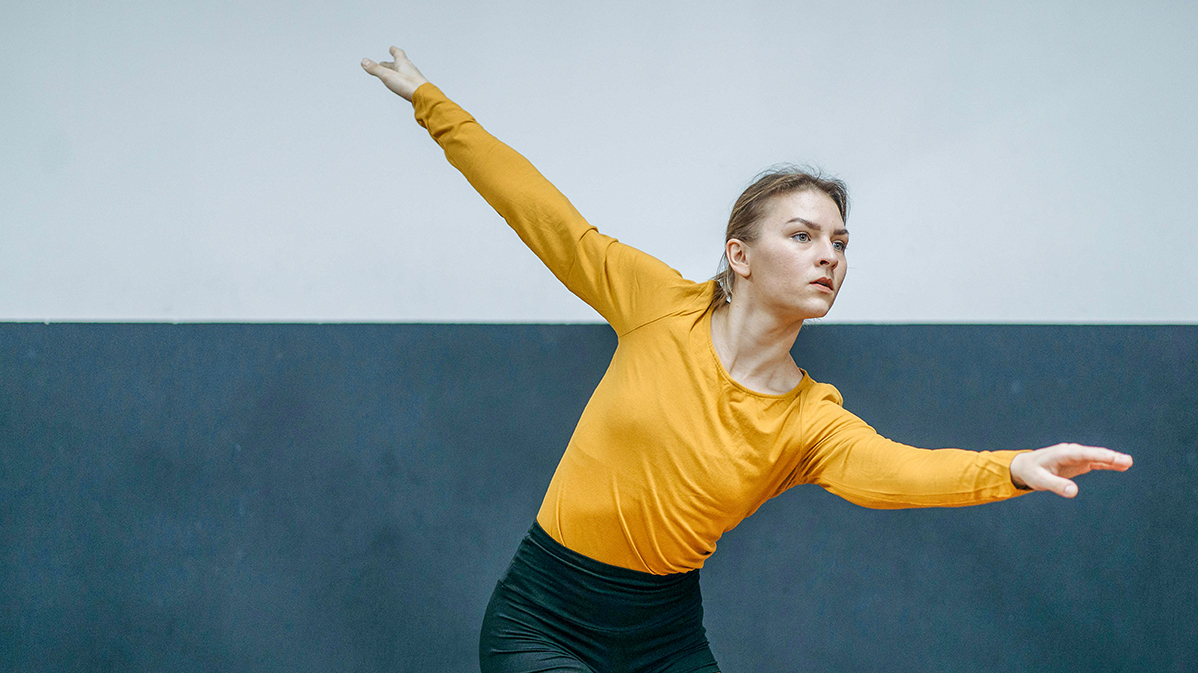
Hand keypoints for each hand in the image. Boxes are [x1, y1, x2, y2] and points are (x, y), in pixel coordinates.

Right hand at [361, 46, 429, 101]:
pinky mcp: (417, 88)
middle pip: (399, 64)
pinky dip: (403, 81)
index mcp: (403, 63)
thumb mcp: (387, 76)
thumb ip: (375, 69)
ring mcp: (415, 78)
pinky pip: (408, 82)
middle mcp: (410, 69)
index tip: (392, 48)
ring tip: (393, 74)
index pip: (398, 53)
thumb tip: (364, 61)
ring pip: (404, 73)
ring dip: (397, 72)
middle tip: (384, 64)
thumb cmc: (408, 85)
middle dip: (391, 63)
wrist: (425, 96)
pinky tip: (403, 86)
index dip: (394, 51)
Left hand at [1009, 443, 1132, 497]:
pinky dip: (1107, 464)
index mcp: (1062, 453)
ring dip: (1112, 460)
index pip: (1083, 454)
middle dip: (1109, 457)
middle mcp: (1071, 452)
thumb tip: (1073, 492)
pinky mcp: (1079, 463)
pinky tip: (1121, 466)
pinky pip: (1096, 462)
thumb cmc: (1032, 472)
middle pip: (1093, 454)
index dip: (1098, 455)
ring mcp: (1076, 457)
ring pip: (1097, 457)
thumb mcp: (1040, 481)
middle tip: (1127, 461)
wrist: (1025, 466)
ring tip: (1128, 463)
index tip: (1112, 458)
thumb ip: (1056, 485)